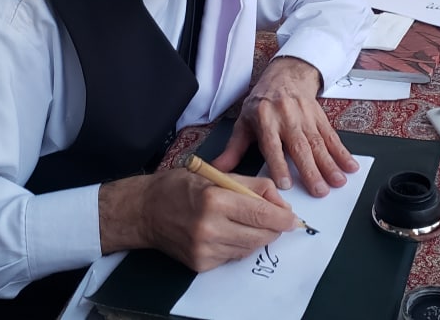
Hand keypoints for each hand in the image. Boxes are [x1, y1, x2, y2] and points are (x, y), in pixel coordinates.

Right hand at [98, 170, 294, 271]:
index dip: (283, 218)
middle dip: (273, 229)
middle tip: (276, 220)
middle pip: (260, 236)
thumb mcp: (216, 174)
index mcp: (214, 200)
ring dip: (256, 237)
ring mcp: (204, 249)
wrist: (144, 211)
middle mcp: (210, 228)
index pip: (261, 214)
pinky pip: (233, 257)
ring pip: (249, 248)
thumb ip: (252, 186)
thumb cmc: (180, 186)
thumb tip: (281, 204)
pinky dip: (238, 245)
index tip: (294, 219)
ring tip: (246, 222)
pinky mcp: (201, 264)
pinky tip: (227, 232)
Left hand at [211, 56, 358, 196]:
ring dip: (330, 164)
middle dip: (311, 170)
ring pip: (318, 143)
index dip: (279, 164)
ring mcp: (306, 117)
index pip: (272, 144)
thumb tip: (219, 171)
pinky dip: (342, 152)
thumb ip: (234, 148)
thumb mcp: (244, 122)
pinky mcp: (320, 117)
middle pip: (300, 146)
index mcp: (265, 118)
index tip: (286, 184)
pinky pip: (332, 137)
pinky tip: (350, 166)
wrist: (286, 76)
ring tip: (338, 182)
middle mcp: (287, 117)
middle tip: (320, 191)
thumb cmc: (262, 103)